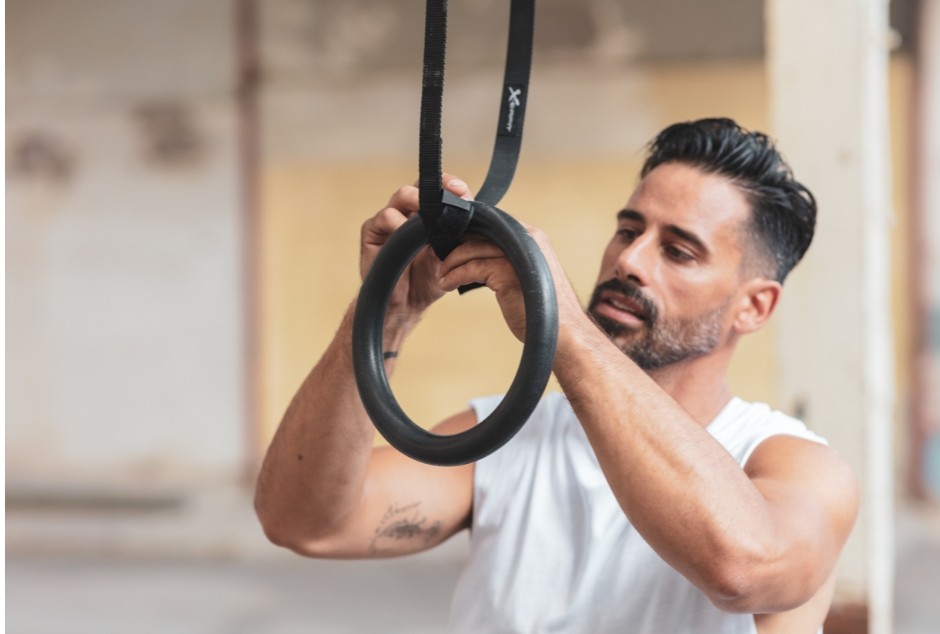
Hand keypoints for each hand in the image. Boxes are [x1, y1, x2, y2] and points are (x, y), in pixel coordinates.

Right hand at [360, 174, 472, 329]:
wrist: (405, 304)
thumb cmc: (427, 279)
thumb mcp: (450, 256)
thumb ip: (458, 235)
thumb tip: (472, 217)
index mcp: (428, 214)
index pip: (439, 190)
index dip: (450, 185)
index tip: (462, 191)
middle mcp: (408, 212)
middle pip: (420, 186)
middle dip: (436, 187)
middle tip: (449, 195)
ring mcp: (390, 220)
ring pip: (402, 195)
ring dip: (417, 200)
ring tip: (428, 212)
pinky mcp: (373, 232)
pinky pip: (384, 217)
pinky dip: (396, 221)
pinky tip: (406, 230)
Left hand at [437, 222, 582, 341]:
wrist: (561, 333)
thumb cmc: (544, 309)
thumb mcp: (528, 275)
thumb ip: (510, 259)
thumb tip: (482, 256)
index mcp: (532, 237)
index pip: (493, 224)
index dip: (470, 232)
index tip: (452, 243)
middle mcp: (526, 239)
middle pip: (479, 232)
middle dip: (456, 243)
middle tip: (440, 257)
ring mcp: (516, 254)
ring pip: (471, 249)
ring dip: (451, 263)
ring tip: (441, 276)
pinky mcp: (506, 272)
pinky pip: (471, 267)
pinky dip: (454, 276)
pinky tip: (446, 285)